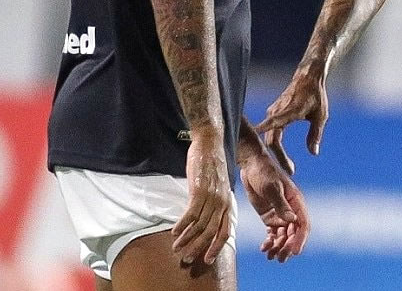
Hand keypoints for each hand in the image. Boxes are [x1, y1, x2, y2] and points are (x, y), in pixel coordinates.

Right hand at [171, 131, 233, 265]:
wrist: (210, 143)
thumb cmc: (212, 164)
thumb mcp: (219, 185)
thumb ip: (216, 202)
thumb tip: (207, 218)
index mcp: (227, 202)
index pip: (224, 231)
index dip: (216, 247)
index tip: (207, 259)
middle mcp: (221, 202)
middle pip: (211, 232)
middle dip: (198, 248)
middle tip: (187, 258)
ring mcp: (211, 196)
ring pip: (199, 225)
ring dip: (186, 239)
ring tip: (176, 248)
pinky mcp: (199, 190)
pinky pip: (190, 213)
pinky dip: (182, 225)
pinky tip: (174, 231)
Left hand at [240, 152, 309, 261]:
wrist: (251, 167)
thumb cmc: (264, 172)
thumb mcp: (271, 187)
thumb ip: (281, 204)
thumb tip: (291, 220)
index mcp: (296, 202)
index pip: (303, 224)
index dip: (300, 239)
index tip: (294, 251)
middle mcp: (291, 210)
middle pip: (294, 234)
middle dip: (288, 247)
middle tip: (280, 258)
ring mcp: (280, 215)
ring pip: (283, 236)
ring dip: (279, 248)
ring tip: (271, 257)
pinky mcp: (269, 218)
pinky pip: (272, 234)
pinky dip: (269, 243)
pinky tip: (264, 249)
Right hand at [255, 69, 328, 174]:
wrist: (308, 77)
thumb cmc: (316, 95)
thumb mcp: (321, 115)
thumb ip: (315, 134)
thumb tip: (313, 153)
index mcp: (290, 111)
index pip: (273, 126)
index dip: (263, 133)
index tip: (254, 145)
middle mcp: (277, 112)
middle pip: (272, 139)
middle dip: (279, 157)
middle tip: (291, 171)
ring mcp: (273, 112)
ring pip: (270, 136)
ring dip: (277, 152)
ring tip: (287, 166)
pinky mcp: (273, 113)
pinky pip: (270, 131)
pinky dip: (274, 143)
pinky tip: (279, 154)